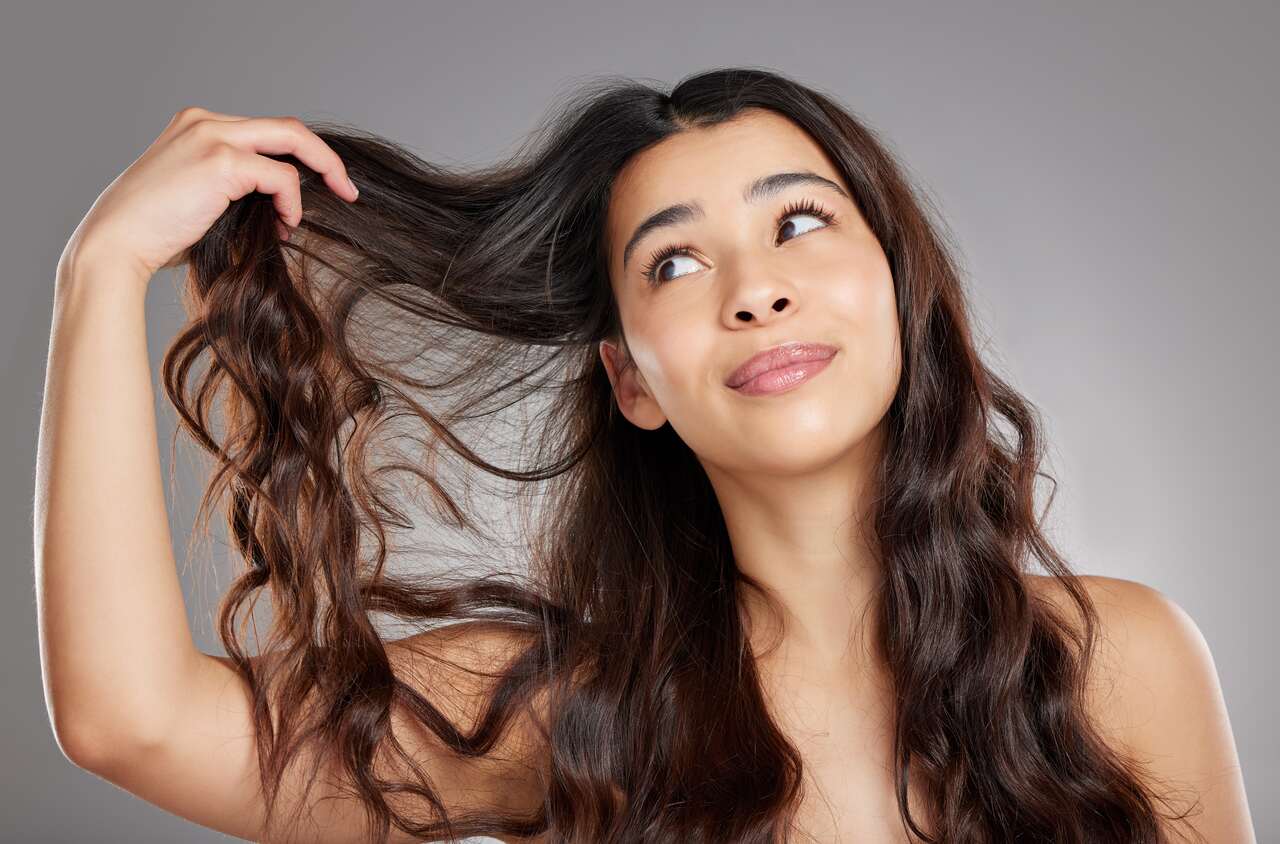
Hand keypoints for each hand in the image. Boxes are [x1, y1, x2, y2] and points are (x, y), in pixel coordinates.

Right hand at [59, 106, 359, 283]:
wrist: (115, 243)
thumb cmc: (155, 233)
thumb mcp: (200, 198)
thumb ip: (237, 189)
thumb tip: (284, 205)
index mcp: (198, 125)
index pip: (266, 130)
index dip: (300, 156)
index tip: (324, 185)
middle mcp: (206, 121)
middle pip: (287, 126)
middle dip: (325, 158)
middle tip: (348, 189)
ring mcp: (212, 136)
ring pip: (292, 140)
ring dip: (320, 174)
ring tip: (320, 210)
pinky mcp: (220, 160)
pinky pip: (281, 176)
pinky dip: (292, 202)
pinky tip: (286, 224)